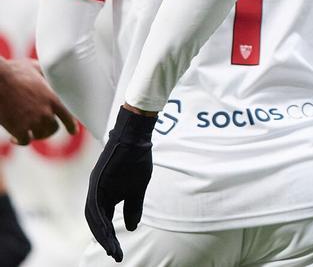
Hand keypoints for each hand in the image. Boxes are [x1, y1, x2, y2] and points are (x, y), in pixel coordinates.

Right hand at [0, 58, 77, 144]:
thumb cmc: (12, 71)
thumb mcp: (35, 68)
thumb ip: (44, 73)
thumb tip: (49, 70)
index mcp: (52, 98)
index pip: (68, 116)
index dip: (71, 125)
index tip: (73, 132)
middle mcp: (46, 111)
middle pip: (53, 128)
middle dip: (47, 130)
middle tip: (39, 131)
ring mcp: (33, 121)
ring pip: (39, 136)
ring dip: (33, 136)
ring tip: (27, 134)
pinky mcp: (19, 129)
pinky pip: (25, 141)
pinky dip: (20, 141)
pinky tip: (13, 139)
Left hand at [86, 106, 156, 261]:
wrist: (136, 138)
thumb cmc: (137, 160)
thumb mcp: (137, 189)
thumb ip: (133, 207)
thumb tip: (132, 227)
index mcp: (106, 194)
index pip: (104, 220)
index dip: (109, 236)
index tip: (117, 251)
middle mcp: (97, 192)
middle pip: (96, 221)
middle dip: (104, 239)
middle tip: (114, 254)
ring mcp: (96, 186)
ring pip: (94, 216)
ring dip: (102, 234)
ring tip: (111, 248)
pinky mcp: (97, 181)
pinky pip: (96, 205)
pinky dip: (101, 220)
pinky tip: (108, 231)